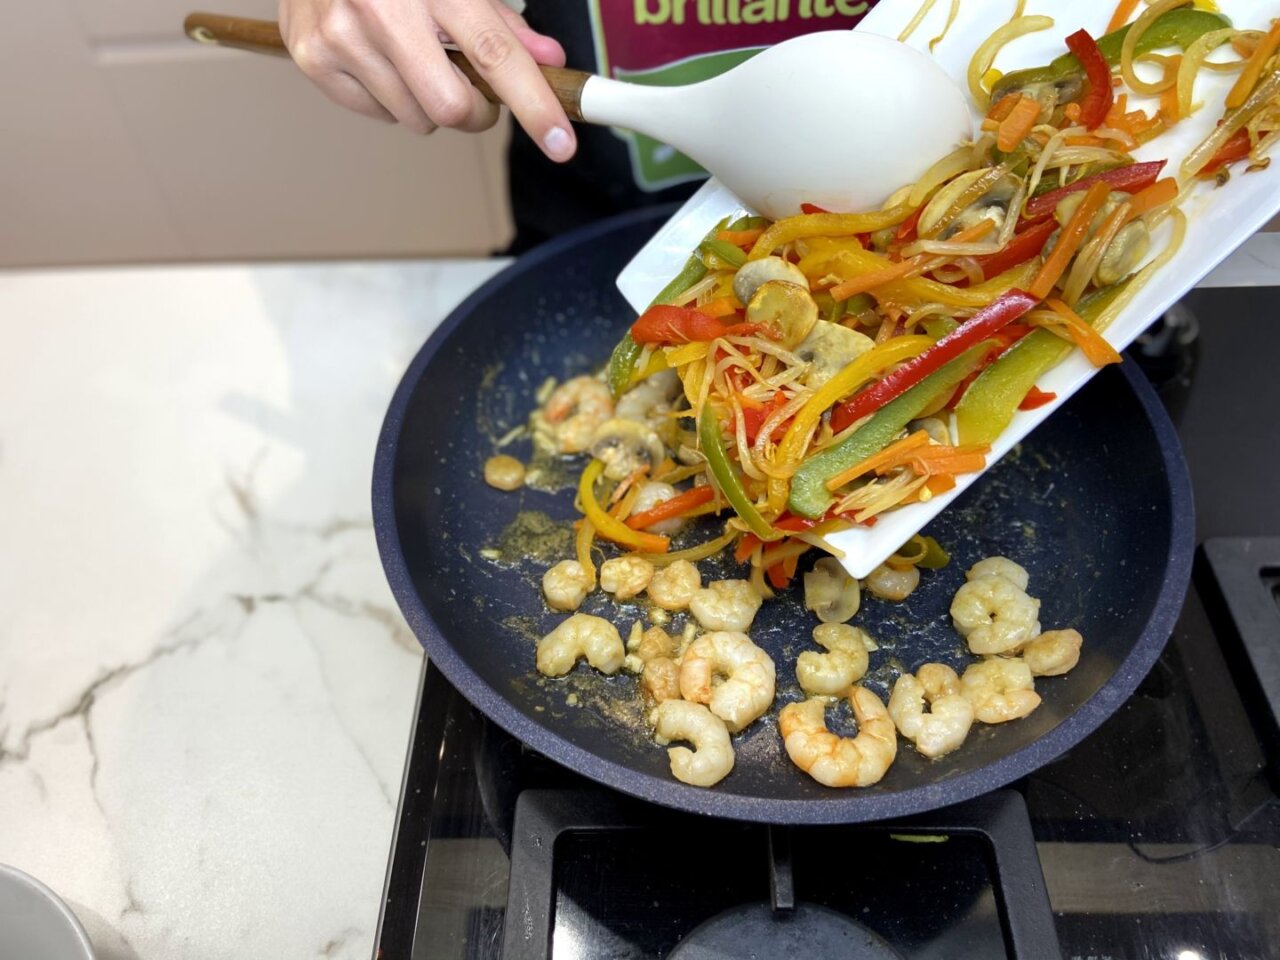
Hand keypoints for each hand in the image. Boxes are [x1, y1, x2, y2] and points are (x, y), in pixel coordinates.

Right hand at [279, 0, 576, 160]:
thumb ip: (503, 22)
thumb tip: (547, 60)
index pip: (496, 56)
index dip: (534, 105)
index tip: (560, 141)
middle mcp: (384, 9)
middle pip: (452, 107)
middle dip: (475, 112)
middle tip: (472, 89)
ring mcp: (343, 36)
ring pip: (415, 118)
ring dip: (428, 103)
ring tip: (412, 58)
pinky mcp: (314, 58)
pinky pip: (377, 114)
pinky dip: (390, 99)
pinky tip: (379, 58)